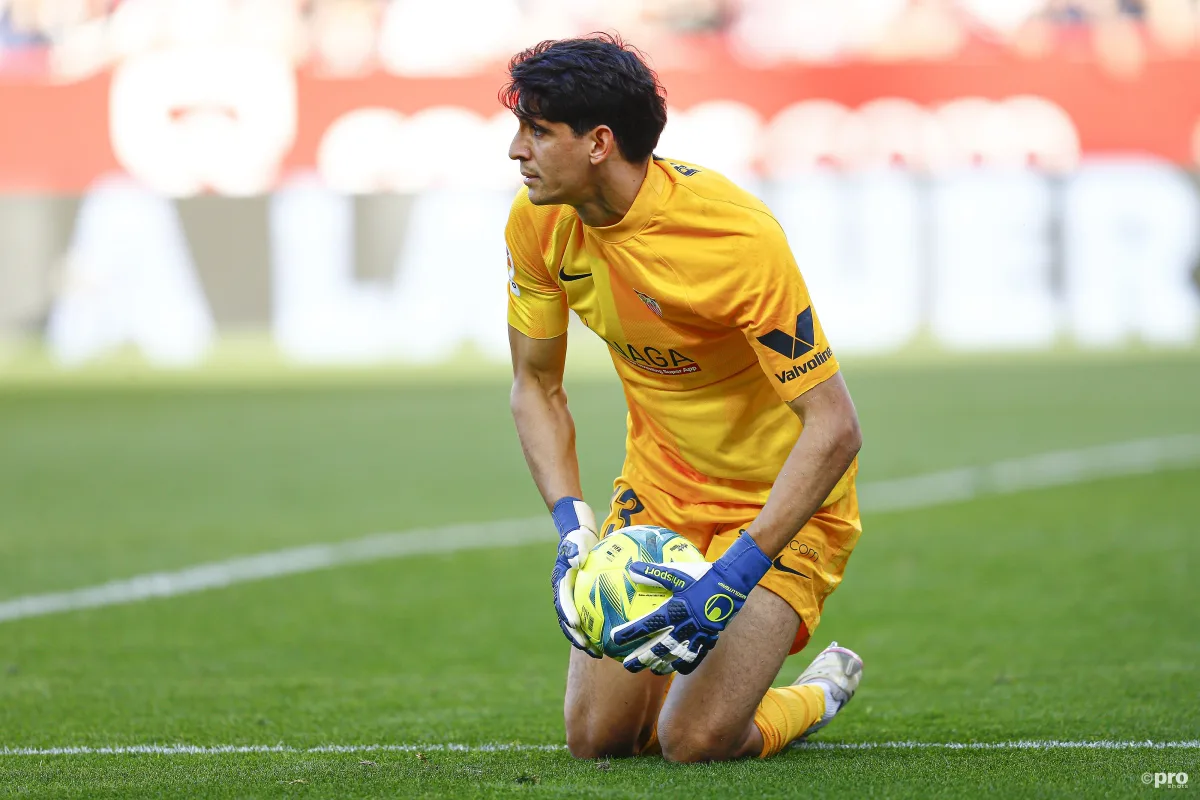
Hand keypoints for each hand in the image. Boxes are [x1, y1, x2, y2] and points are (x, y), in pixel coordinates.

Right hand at [550, 497, 600, 657]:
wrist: (578, 540)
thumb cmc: (578, 539)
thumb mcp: (575, 540)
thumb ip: (574, 550)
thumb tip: (576, 560)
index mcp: (560, 583)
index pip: (562, 602)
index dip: (567, 614)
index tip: (575, 624)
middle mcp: (564, 595)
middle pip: (567, 620)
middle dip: (575, 635)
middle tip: (587, 647)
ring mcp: (572, 600)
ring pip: (577, 625)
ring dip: (586, 640)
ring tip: (598, 653)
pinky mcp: (582, 602)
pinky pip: (590, 619)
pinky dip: (598, 630)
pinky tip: (613, 640)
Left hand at [611, 532, 771, 674]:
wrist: (732, 582)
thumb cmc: (702, 575)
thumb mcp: (677, 572)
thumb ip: (653, 573)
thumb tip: (630, 568)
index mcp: (675, 610)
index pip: (648, 625)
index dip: (630, 632)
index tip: (614, 639)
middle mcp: (685, 625)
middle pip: (660, 647)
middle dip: (642, 658)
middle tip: (628, 666)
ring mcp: (699, 634)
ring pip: (678, 656)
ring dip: (663, 664)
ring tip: (652, 669)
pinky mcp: (710, 638)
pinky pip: (697, 656)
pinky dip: (687, 663)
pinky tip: (679, 668)